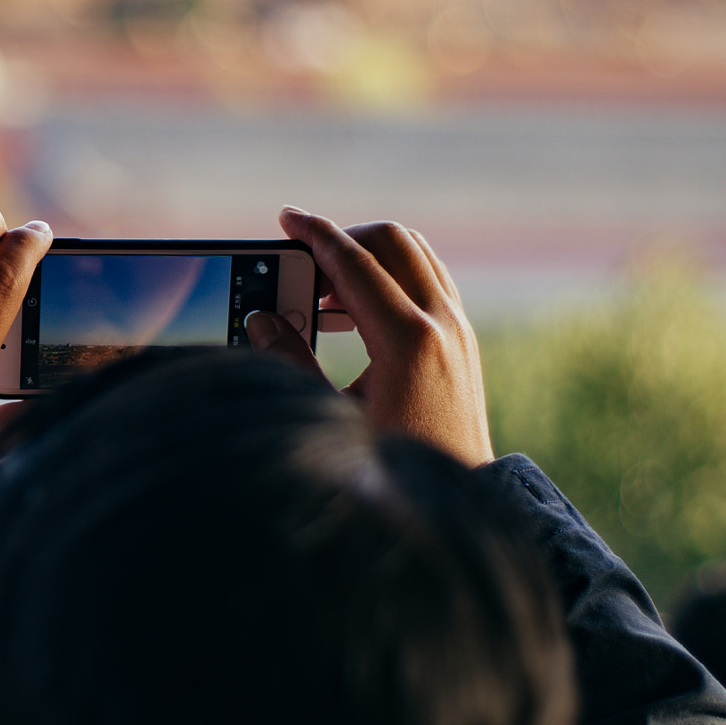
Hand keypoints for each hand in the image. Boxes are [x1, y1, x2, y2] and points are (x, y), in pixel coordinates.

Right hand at [244, 209, 492, 465]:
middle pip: (392, 241)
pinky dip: (393, 276)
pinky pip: (429, 279)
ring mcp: (460, 331)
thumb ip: (293, 363)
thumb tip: (262, 320)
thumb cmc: (394, 471)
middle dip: (343, 239)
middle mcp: (443, 325)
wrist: (460, 506)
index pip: (355, 263)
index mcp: (408, 341)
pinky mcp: (463, 342)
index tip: (285, 217)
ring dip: (369, 257)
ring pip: (416, 255)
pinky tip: (359, 313)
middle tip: (302, 265)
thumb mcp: (332, 419)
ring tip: (324, 295)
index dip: (315, 234)